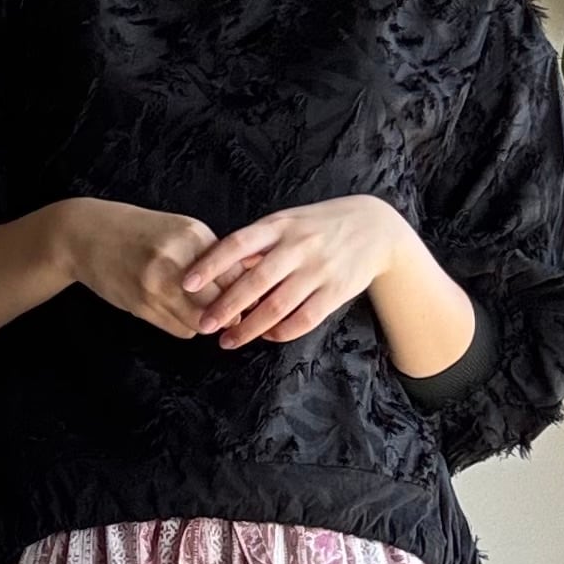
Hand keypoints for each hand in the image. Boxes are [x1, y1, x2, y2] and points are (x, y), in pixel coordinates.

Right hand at [52, 197, 233, 339]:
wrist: (86, 236)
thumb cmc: (137, 233)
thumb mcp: (178, 231)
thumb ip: (209, 255)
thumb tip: (244, 285)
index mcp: (193, 235)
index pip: (236, 273)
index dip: (244, 291)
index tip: (247, 299)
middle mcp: (177, 259)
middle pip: (223, 300)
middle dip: (230, 312)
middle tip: (231, 315)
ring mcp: (158, 285)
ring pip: (203, 320)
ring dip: (207, 323)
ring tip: (202, 313)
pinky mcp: (143, 306)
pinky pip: (181, 330)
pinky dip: (187, 327)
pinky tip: (178, 314)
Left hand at [181, 196, 413, 347]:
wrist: (376, 228)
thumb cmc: (320, 226)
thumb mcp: (288, 222)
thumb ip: (256, 243)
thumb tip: (218, 264)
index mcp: (280, 226)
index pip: (238, 244)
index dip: (211, 264)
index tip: (187, 284)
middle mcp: (298, 247)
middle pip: (255, 281)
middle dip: (225, 306)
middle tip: (204, 325)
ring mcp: (318, 270)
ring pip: (277, 306)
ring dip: (249, 328)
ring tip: (228, 341)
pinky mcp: (336, 292)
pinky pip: (303, 319)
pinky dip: (281, 333)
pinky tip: (265, 337)